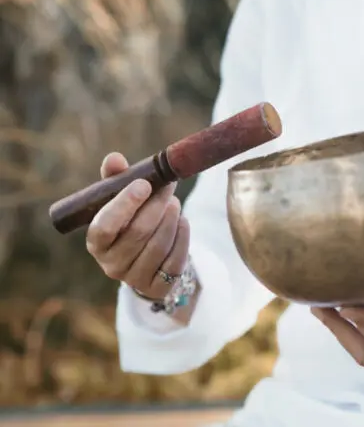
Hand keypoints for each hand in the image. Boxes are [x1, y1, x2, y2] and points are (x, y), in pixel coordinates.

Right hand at [86, 152, 189, 299]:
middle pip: (137, 233)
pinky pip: (174, 261)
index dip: (124, 205)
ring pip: (158, 246)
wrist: (148, 260)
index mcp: (96, 243)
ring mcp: (135, 279)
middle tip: (169, 187)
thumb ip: (116, 179)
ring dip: (170, 219)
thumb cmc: (130, 222)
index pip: (104, 226)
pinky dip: (182, 238)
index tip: (143, 183)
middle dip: (156, 206)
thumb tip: (114, 159)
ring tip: (174, 203)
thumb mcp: (120, 202)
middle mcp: (111, 265)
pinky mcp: (158, 288)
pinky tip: (183, 222)